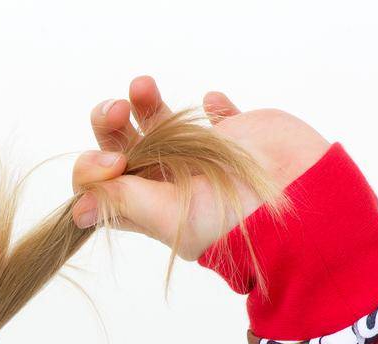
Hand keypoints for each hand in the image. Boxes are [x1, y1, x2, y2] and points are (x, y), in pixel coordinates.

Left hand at [71, 75, 331, 259]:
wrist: (298, 205)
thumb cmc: (228, 222)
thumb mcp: (164, 217)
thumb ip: (121, 201)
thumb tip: (79, 208)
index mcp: (144, 206)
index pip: (99, 185)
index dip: (93, 168)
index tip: (113, 163)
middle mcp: (165, 181)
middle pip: (120, 145)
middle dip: (108, 122)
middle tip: (115, 109)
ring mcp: (199, 155)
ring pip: (158, 122)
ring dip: (142, 101)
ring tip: (140, 86)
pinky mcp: (235, 135)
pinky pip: (218, 115)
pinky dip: (212, 106)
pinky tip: (212, 102)